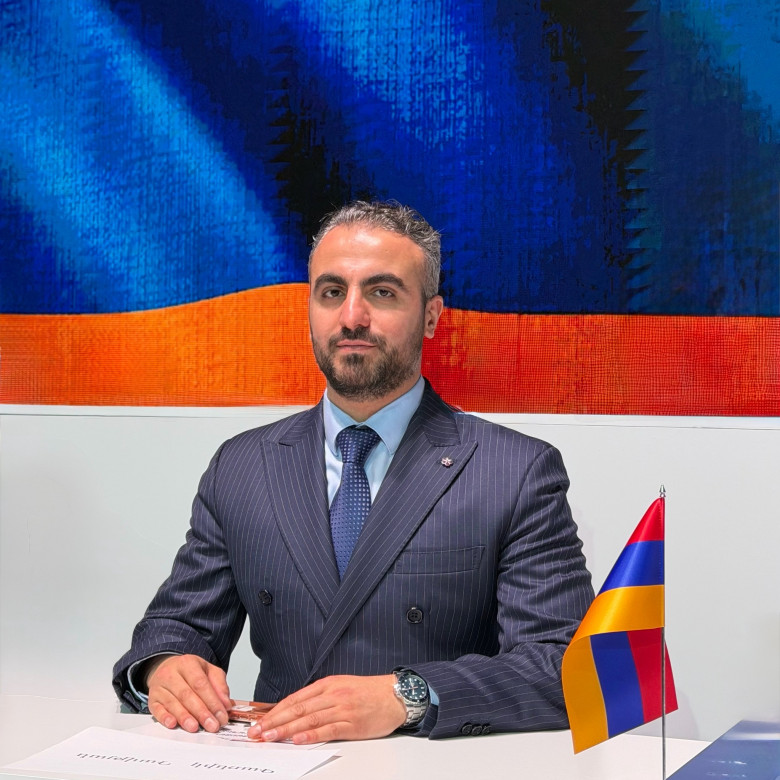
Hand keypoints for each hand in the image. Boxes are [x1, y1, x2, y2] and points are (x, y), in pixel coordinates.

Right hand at [146, 654, 232, 733]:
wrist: (167, 667)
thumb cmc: (190, 672)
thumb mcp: (208, 670)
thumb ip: (220, 685)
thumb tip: (226, 704)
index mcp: (188, 663)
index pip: (200, 683)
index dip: (212, 701)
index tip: (222, 715)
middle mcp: (171, 673)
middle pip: (187, 694)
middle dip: (201, 712)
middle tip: (212, 725)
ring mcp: (160, 686)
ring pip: (172, 703)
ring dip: (185, 717)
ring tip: (195, 727)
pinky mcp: (152, 699)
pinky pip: (157, 709)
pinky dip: (165, 718)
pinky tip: (173, 724)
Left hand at [247, 675, 405, 743]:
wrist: (395, 694)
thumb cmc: (368, 692)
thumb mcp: (341, 686)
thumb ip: (320, 697)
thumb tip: (295, 711)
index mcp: (328, 684)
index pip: (295, 698)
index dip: (275, 711)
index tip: (259, 721)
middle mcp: (332, 695)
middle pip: (297, 709)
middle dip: (274, 722)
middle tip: (256, 733)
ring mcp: (342, 709)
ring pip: (308, 719)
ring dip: (286, 729)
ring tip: (269, 737)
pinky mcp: (352, 723)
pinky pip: (328, 730)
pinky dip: (311, 735)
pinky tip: (297, 740)